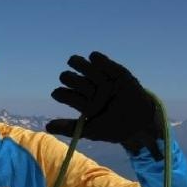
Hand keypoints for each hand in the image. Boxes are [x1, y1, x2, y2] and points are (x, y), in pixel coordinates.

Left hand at [45, 51, 164, 158]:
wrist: (139, 123)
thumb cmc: (114, 128)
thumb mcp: (91, 130)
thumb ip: (70, 128)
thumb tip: (47, 126)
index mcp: (84, 104)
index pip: (68, 96)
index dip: (62, 94)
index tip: (57, 93)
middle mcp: (92, 91)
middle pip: (76, 81)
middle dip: (70, 79)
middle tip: (67, 78)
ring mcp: (105, 82)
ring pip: (88, 70)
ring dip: (80, 64)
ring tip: (73, 61)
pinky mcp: (118, 74)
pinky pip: (107, 64)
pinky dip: (100, 60)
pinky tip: (92, 57)